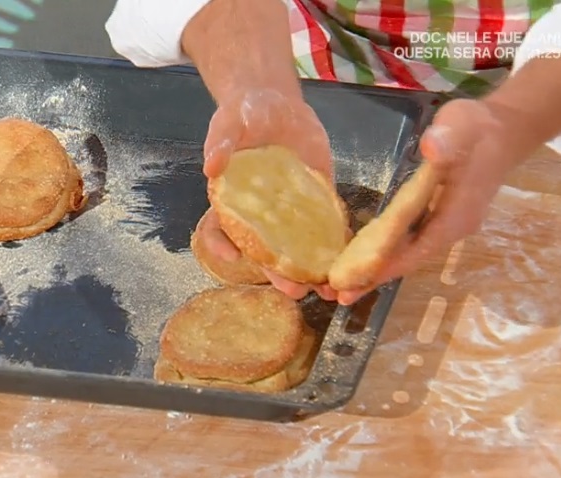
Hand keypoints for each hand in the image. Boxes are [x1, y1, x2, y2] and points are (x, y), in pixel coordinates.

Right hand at [198, 87, 337, 300]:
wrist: (278, 104)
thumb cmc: (245, 113)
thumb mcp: (229, 121)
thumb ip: (220, 142)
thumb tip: (210, 167)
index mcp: (232, 200)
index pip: (221, 230)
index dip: (222, 246)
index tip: (234, 258)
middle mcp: (259, 214)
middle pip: (265, 251)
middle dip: (279, 274)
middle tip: (295, 291)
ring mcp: (289, 212)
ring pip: (297, 248)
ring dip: (312, 271)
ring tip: (329, 291)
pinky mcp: (316, 201)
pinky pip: (325, 227)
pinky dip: (337, 246)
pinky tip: (350, 261)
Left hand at [336, 98, 531, 305]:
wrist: (503, 129)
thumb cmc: (477, 128)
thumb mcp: (461, 126)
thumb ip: (448, 139)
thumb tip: (433, 147)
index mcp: (455, 214)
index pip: (417, 249)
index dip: (385, 266)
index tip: (354, 282)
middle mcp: (451, 228)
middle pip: (408, 260)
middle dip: (374, 278)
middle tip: (337, 296)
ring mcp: (446, 226)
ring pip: (407, 254)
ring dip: (377, 270)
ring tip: (341, 287)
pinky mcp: (439, 219)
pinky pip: (408, 243)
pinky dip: (385, 254)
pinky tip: (361, 259)